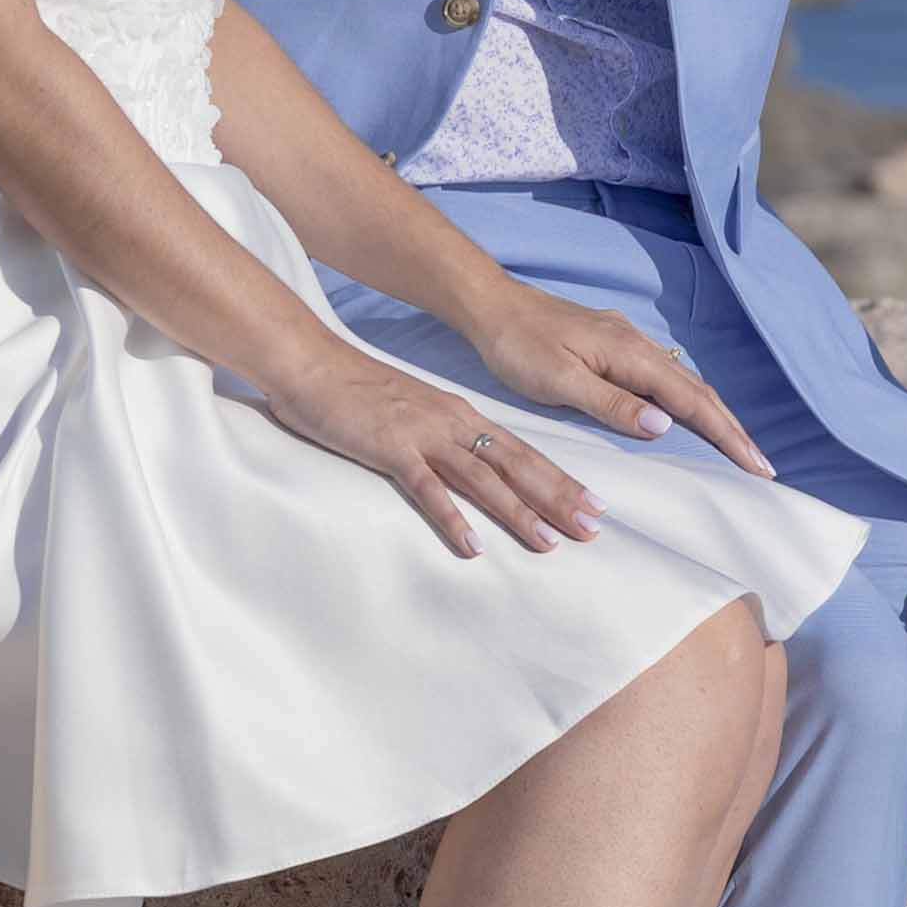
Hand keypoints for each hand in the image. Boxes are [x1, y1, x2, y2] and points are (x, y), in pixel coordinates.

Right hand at [263, 336, 604, 558]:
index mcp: (461, 415)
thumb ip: (441, 437)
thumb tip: (467, 468)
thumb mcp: (414, 411)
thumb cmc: (357, 389)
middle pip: (516, 464)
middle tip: (593, 529)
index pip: (522, 451)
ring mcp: (423, 435)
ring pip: (483, 478)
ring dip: (518, 512)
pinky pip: (427, 488)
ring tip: (548, 544)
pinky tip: (472, 545)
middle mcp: (452, 423)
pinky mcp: (390, 448)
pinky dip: (452, 517)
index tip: (595, 504)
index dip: (561, 479)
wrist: (311, 361)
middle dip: (558, 498)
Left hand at [457, 288, 778, 481]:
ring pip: (685, 382)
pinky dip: (689, 399)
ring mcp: (629, 341)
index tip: (756, 465)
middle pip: (699, 391)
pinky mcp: (615, 344)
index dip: (727, 435)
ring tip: (738, 446)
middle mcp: (639, 344)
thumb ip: (612, 404)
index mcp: (630, 355)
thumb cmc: (519, 346)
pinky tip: (689, 413)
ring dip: (714, 415)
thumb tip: (665, 425)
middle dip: (733, 429)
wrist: (492, 306)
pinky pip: (665, 376)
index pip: (692, 401)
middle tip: (762, 466)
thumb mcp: (560, 381)